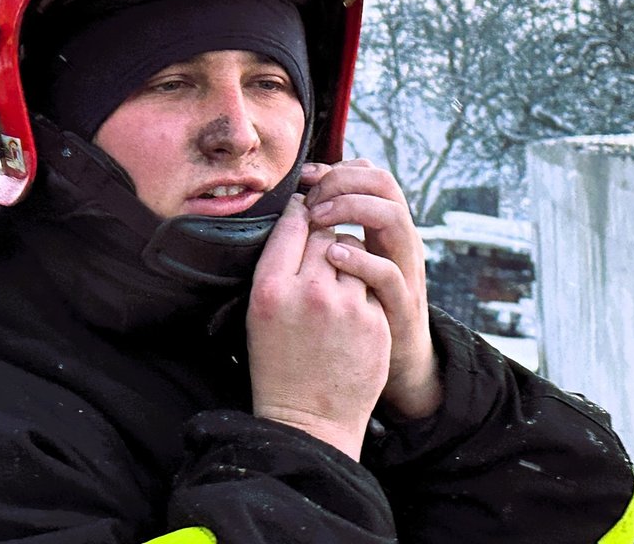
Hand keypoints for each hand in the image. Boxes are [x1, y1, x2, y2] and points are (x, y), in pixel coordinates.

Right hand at [246, 194, 390, 459]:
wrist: (309, 421)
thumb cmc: (278, 365)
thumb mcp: (259, 313)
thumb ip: (277, 267)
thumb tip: (301, 216)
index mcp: (270, 288)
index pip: (292, 223)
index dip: (300, 211)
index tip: (304, 212)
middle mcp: (308, 291)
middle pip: (326, 231)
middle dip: (325, 234)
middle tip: (321, 250)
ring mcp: (345, 305)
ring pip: (354, 249)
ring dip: (348, 255)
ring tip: (337, 278)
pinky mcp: (374, 319)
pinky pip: (372, 278)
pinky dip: (364, 282)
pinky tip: (352, 304)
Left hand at [300, 160, 441, 419]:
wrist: (391, 365)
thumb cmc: (356, 313)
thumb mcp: (345, 263)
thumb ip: (328, 233)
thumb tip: (293, 200)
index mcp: (383, 227)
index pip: (370, 174)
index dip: (337, 168)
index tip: (306, 176)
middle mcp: (398, 240)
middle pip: (383, 184)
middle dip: (343, 181)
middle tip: (311, 197)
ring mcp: (405, 269)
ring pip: (392, 215)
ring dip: (351, 208)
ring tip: (319, 218)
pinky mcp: (402, 304)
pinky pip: (387, 271)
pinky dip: (360, 258)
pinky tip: (333, 256)